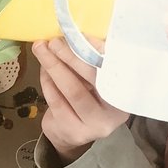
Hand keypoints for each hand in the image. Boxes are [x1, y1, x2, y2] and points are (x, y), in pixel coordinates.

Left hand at [34, 36, 127, 162]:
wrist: (71, 134)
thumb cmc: (86, 98)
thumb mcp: (96, 81)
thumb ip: (93, 62)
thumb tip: (77, 33)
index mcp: (126, 93)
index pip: (112, 66)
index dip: (96, 48)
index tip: (79, 34)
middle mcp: (115, 111)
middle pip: (92, 78)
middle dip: (70, 55)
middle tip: (54, 41)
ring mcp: (94, 123)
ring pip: (72, 90)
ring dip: (54, 66)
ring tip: (41, 49)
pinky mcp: (73, 130)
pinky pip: (57, 101)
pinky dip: (48, 81)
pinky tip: (44, 69)